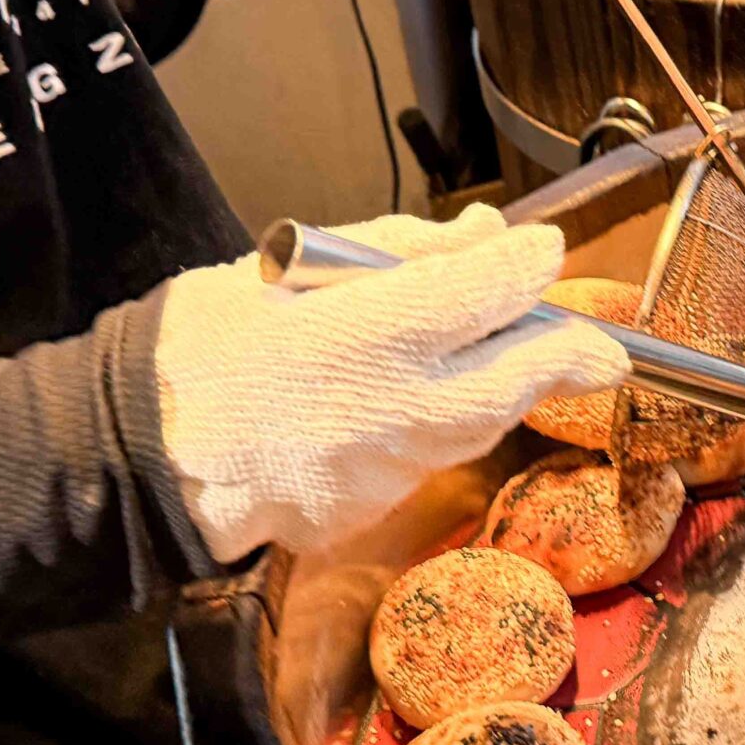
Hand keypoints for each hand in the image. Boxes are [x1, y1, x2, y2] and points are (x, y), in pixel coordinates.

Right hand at [155, 206, 627, 559]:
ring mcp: (385, 468)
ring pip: (480, 424)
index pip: (487, 290)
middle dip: (568, 356)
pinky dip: (444, 427)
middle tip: (603, 347)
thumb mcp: (291, 267)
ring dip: (510, 392)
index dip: (528, 265)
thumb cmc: (205, 343)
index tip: (542, 248)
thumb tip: (482, 233)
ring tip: (528, 362)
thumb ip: (398, 249)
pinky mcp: (368, 510)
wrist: (141, 454)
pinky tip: (434, 404)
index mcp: (369, 332)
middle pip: (514, 377)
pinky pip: (429, 460)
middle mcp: (393, 407)